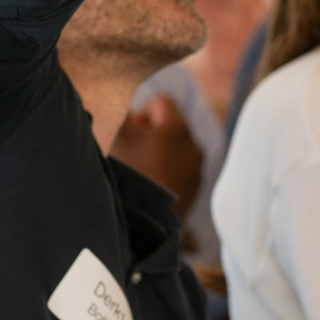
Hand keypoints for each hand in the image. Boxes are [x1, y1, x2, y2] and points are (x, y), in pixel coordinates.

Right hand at [111, 94, 201, 217]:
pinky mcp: (197, 187)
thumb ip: (128, 117)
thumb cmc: (131, 172)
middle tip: (134, 152)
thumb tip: (135, 113)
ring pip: (178, 149)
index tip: (132, 132)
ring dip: (163, 152)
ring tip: (145, 170)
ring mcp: (198, 167)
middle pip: (172, 126)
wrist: (145, 217)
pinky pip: (183, 169)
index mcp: (178, 127)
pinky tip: (155, 184)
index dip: (143, 112)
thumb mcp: (122, 138)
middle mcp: (194, 143)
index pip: (162, 102)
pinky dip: (170, 171)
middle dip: (153, 133)